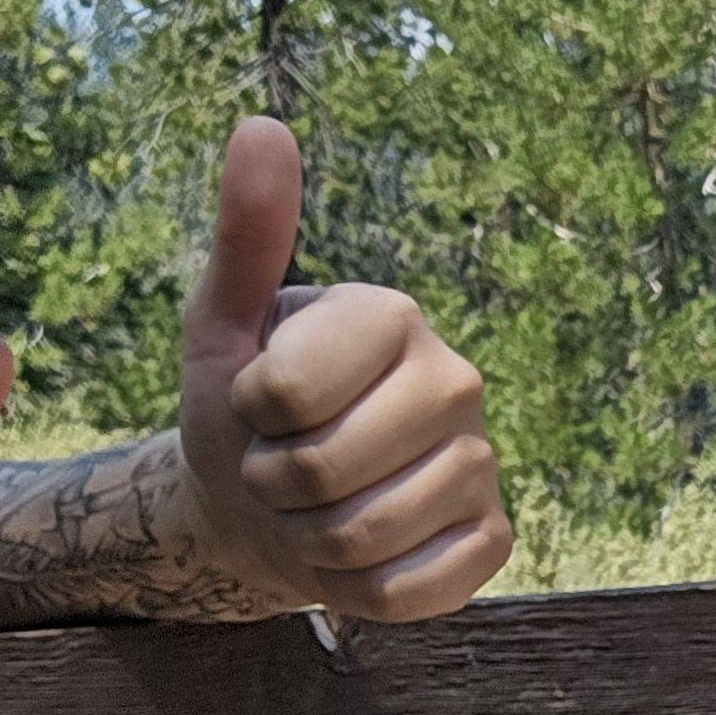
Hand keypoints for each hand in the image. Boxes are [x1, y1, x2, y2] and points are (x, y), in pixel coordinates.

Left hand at [175, 119, 512, 621]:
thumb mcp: (221, 324)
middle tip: (278, 469)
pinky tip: (358, 555)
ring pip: (362, 536)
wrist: (265, 512)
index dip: (249, 415)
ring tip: (312, 512)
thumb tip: (261, 125)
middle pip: (325, 470)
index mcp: (395, 316)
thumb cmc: (242, 412)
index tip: (257, 405)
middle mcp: (457, 380)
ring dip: (308, 543)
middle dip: (272, 486)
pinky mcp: (494, 539)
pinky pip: (407, 589)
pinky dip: (358, 589)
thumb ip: (247, 236)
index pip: (289, 393)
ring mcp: (484, 464)